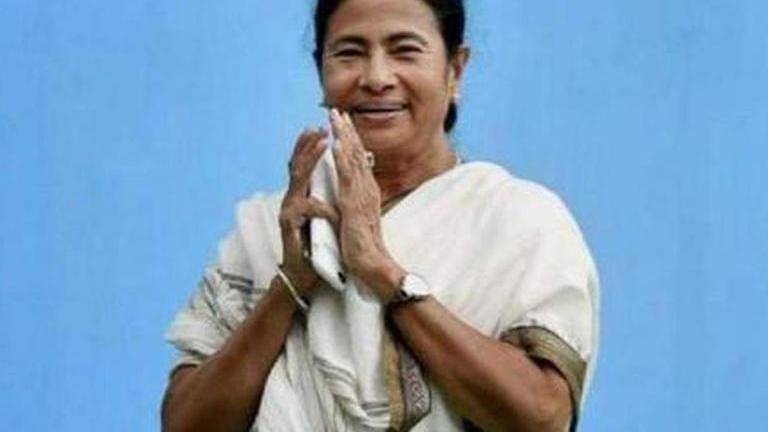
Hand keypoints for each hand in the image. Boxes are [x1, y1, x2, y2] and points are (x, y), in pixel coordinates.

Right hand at [279, 127, 338, 295]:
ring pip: (298, 178)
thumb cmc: (318, 245)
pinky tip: (331, 209)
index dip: (311, 145)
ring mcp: (288, 209)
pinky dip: (321, 207)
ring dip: (310, 160)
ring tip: (323, 145)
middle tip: (320, 127)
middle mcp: (292, 197)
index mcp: (303, 194)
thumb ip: (331, 196)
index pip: (305, 164)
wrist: (304, 273)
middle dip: (309, 145)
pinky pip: (305, 209)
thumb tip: (345, 175)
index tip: (322, 126)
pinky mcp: (288, 225)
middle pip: (297, 164)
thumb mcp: (328, 215)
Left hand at [328, 109, 403, 297]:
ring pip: (353, 159)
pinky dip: (341, 158)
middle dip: (346, 131)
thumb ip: (358, 202)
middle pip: (357, 153)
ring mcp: (362, 195)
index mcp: (367, 191)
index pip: (358, 160)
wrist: (372, 264)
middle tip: (336, 110)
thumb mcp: (360, 217)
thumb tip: (355, 191)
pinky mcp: (355, 204)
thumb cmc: (364, 246)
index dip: (350, 139)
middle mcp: (367, 188)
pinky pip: (347, 177)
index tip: (342, 122)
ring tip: (335, 118)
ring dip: (343, 137)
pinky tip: (335, 144)